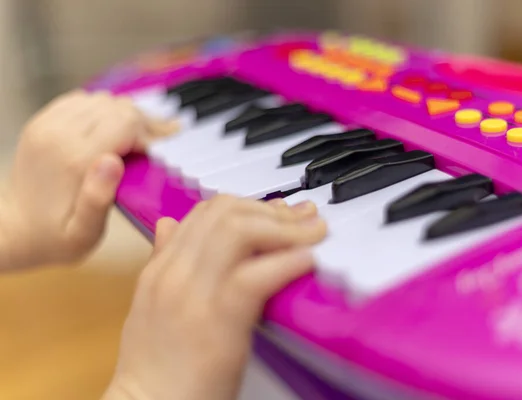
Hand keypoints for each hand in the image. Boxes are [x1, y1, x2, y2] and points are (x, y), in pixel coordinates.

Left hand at [0, 90, 178, 269]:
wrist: (10, 229)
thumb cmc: (53, 238)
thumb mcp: (82, 234)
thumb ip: (99, 198)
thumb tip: (113, 161)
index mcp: (74, 160)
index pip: (127, 123)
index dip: (153, 132)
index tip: (169, 146)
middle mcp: (59, 134)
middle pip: (118, 107)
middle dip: (144, 122)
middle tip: (163, 140)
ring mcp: (48, 124)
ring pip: (103, 100)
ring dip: (126, 115)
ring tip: (142, 136)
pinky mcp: (43, 122)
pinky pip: (83, 100)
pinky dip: (103, 110)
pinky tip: (113, 129)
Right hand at [105, 195, 326, 399]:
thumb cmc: (158, 367)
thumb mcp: (151, 306)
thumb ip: (163, 262)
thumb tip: (169, 225)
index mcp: (161, 268)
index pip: (205, 212)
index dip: (249, 204)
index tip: (278, 210)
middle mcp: (174, 272)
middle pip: (225, 211)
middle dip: (271, 208)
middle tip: (303, 217)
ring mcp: (193, 293)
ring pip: (240, 231)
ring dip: (285, 228)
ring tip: (313, 234)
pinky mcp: (217, 319)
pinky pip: (256, 275)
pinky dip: (287, 262)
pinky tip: (308, 260)